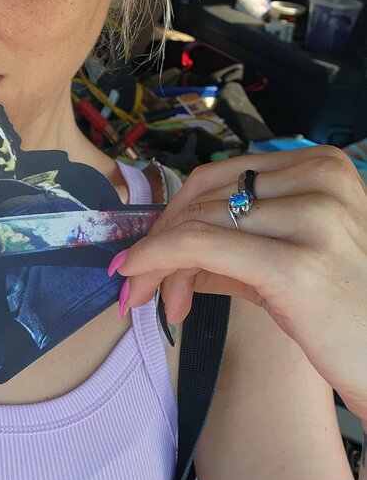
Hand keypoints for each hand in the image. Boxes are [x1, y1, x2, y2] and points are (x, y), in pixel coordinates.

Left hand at [112, 146, 366, 419]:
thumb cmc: (343, 313)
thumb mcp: (285, 261)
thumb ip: (228, 245)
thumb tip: (158, 250)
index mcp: (324, 166)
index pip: (222, 176)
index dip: (174, 211)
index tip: (146, 247)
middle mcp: (322, 180)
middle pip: (205, 198)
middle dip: (159, 240)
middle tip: (135, 283)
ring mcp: (313, 218)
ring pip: (197, 223)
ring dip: (158, 264)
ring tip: (156, 302)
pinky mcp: (295, 264)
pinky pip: (199, 248)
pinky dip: (158, 261)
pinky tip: (141, 285)